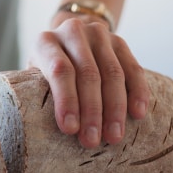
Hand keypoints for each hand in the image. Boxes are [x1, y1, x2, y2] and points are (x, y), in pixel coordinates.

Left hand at [29, 16, 149, 147]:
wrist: (65, 42)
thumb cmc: (43, 72)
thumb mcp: (34, 79)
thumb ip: (40, 95)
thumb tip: (48, 132)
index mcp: (46, 42)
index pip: (60, 71)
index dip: (67, 101)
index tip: (70, 130)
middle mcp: (73, 32)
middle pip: (88, 74)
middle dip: (92, 111)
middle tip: (92, 140)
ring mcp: (98, 34)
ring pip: (112, 73)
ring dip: (115, 108)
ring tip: (114, 136)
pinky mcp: (119, 41)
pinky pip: (133, 68)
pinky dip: (138, 92)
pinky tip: (138, 113)